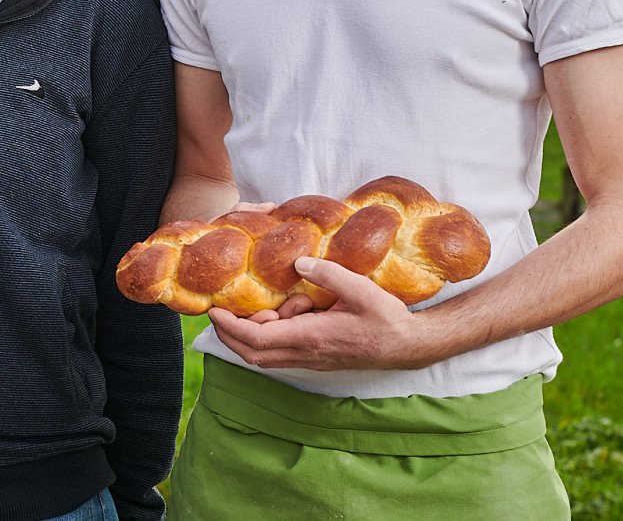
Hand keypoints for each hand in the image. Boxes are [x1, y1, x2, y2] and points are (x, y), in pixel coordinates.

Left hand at [205, 257, 437, 370]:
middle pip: (252, 353)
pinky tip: (288, 310)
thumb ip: (328, 274)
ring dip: (252, 333)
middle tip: (222, 307)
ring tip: (270, 303)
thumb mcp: (361, 290)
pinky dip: (269, 334)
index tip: (214, 309)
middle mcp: (305, 354)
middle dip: (230, 333)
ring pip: (264, 355)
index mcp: (311, 338)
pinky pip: (279, 352)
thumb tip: (297, 261)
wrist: (408, 346)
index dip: (231, 326)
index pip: (257, 339)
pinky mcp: (315, 358)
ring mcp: (310, 360)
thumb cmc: (387, 319)